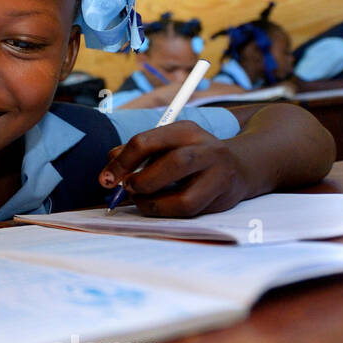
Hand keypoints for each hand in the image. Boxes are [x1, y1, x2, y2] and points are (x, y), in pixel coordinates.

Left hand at [97, 121, 256, 217]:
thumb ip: (136, 152)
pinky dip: (166, 212)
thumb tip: (110, 166)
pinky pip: (189, 212)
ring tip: (141, 200)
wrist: (237, 167)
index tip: (105, 179)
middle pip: (171, 164)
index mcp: (185, 129)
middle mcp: (206, 148)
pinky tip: (158, 206)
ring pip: (183, 198)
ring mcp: (218, 175)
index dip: (121, 163)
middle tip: (127, 189)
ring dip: (153, 203)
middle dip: (141, 182)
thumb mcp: (165, 145)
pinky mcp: (222, 197)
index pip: (145, 141)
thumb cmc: (189, 157)